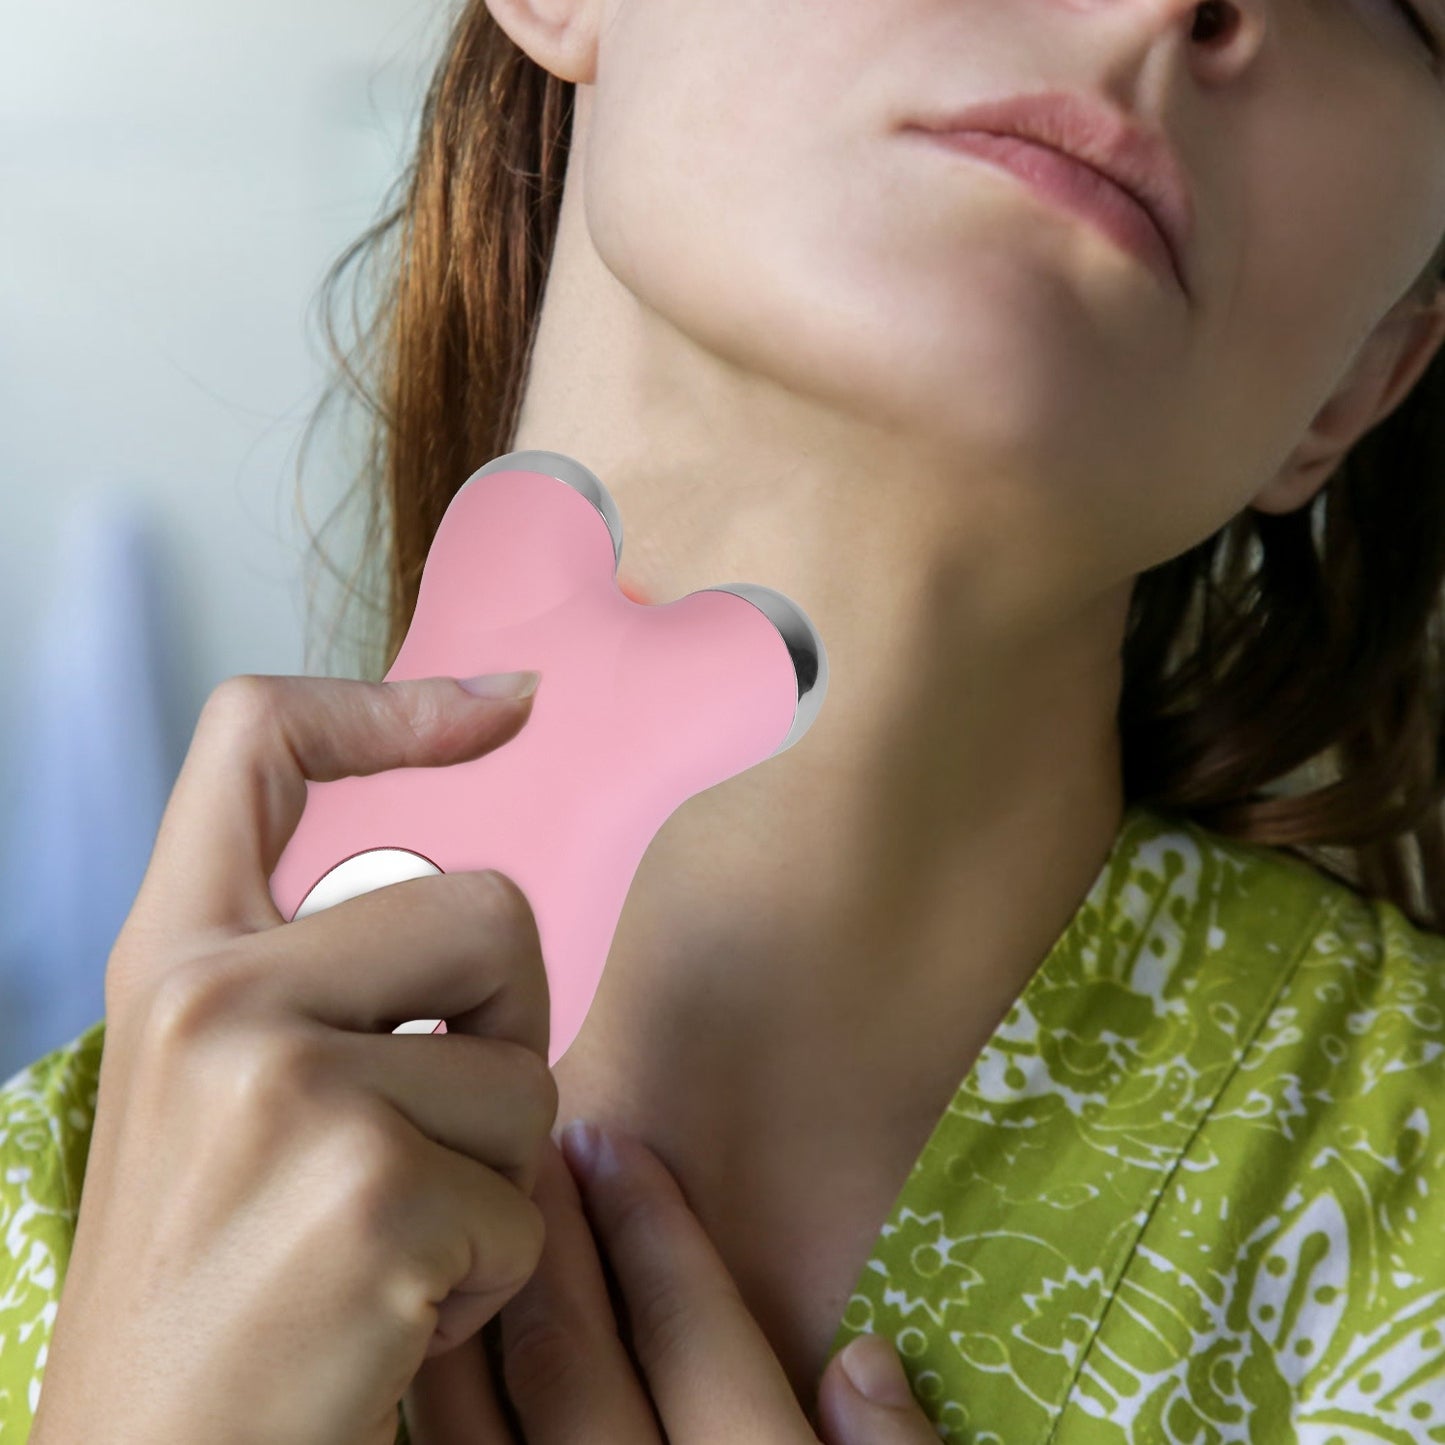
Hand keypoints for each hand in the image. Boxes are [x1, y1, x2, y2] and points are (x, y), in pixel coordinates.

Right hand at [32, 673, 555, 1444]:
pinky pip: (530, 1194)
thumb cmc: (216, 1280)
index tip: (504, 703)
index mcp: (175, 958)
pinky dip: (497, 1268)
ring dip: (497, 1171)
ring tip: (390, 1242)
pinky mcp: (366, 1191)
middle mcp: (211, 996)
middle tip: (430, 1136)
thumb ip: (318, 981)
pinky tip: (397, 1313)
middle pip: (492, 907)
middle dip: (510, 1027)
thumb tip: (487, 910)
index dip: (391, 702)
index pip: (258, 743)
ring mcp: (283, 1087)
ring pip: (529, 1066)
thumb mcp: (220, 1095)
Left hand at [404, 1119, 943, 1443]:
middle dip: (559, 1250)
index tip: (617, 1144)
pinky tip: (430, 1324)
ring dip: (481, 1307)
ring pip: (485, 1428)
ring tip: (475, 1199)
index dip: (658, 1239)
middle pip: (581, 1381)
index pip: (702, 1355)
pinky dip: (435, 1394)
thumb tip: (864, 1358)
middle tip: (540, 1145)